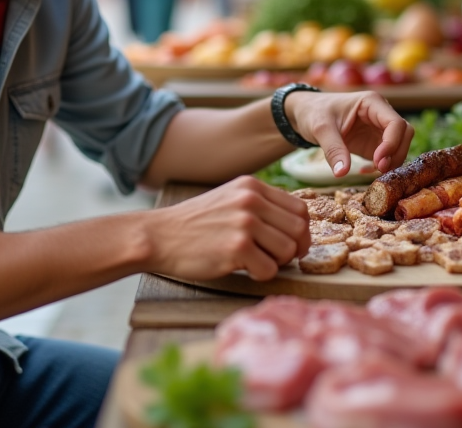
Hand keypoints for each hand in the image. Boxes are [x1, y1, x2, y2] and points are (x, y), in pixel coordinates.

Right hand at [143, 176, 310, 281]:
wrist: (159, 236)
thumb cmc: (194, 224)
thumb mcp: (230, 199)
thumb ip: (260, 206)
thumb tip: (297, 227)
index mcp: (252, 187)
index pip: (300, 208)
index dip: (302, 231)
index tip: (294, 244)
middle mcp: (251, 201)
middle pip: (299, 230)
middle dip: (293, 250)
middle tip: (276, 258)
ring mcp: (244, 223)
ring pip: (288, 250)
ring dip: (276, 263)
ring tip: (255, 262)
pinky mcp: (237, 248)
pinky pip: (269, 270)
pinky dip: (260, 275)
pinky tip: (243, 269)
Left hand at [285, 91, 412, 176]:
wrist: (304, 113)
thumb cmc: (313, 113)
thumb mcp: (320, 129)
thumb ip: (333, 150)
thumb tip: (342, 173)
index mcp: (372, 102)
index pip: (396, 123)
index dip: (392, 143)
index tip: (378, 161)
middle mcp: (380, 114)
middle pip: (404, 134)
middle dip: (395, 153)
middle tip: (378, 169)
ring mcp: (378, 128)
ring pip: (400, 145)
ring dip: (391, 161)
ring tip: (370, 172)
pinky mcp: (373, 142)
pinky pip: (388, 155)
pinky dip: (381, 166)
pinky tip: (363, 171)